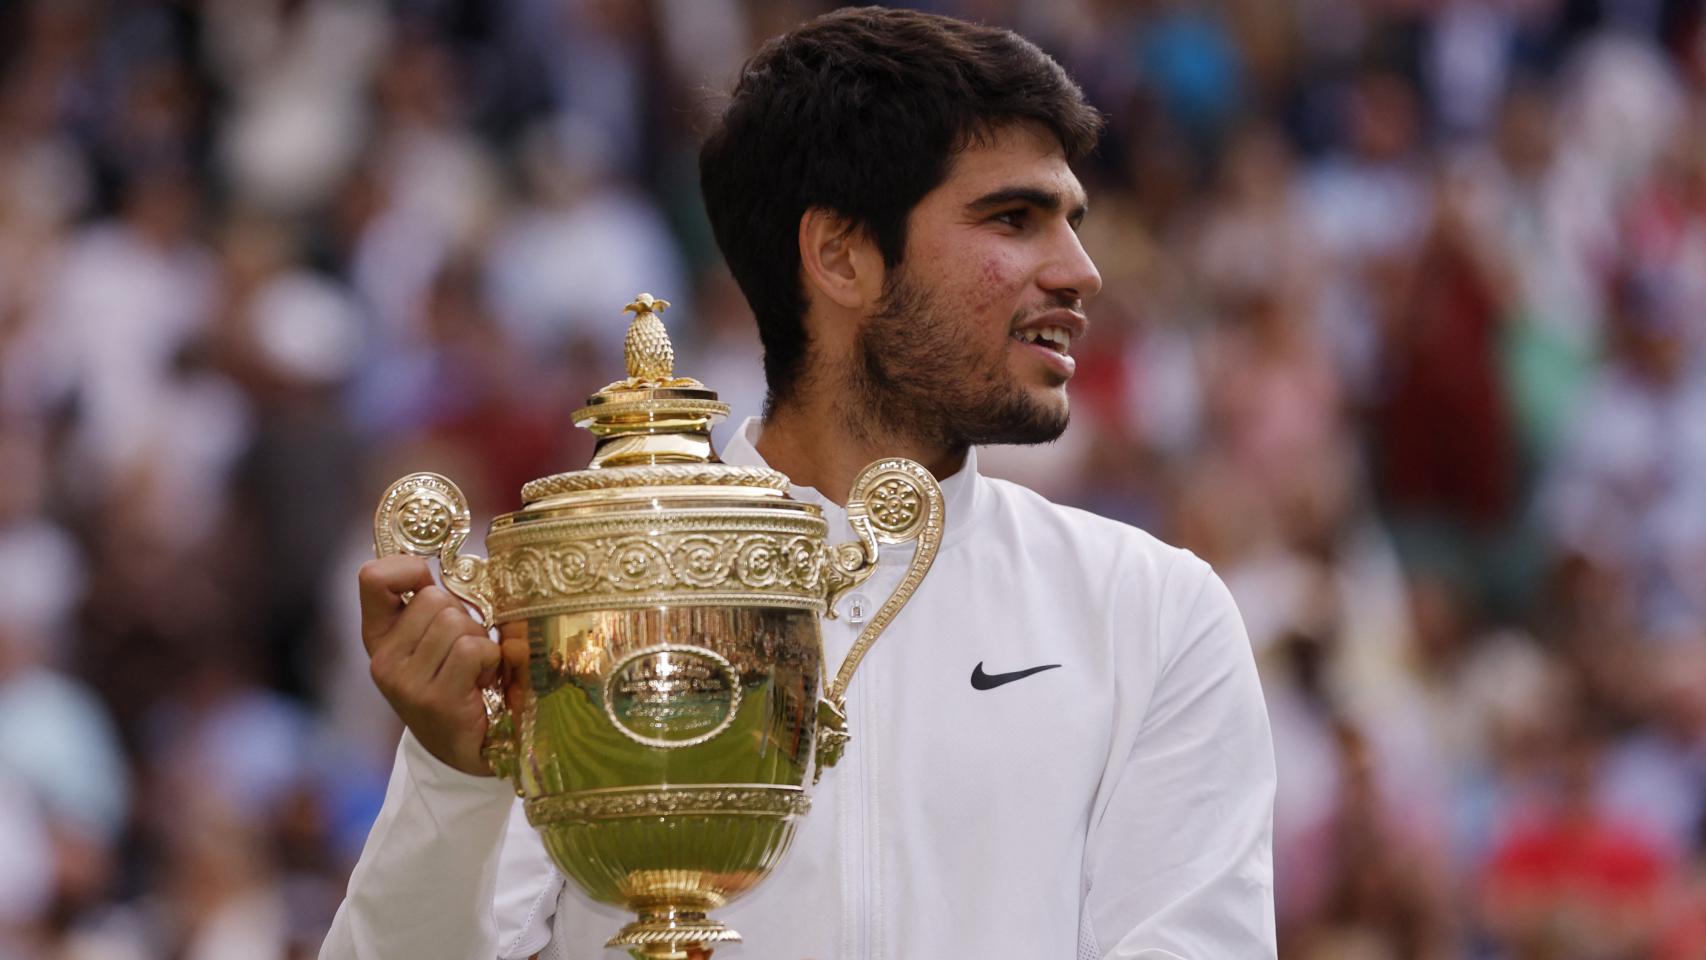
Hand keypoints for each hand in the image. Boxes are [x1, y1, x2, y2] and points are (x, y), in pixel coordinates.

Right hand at [358, 555, 500, 775]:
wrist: (466, 751)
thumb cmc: (458, 684)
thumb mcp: (435, 642)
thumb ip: (433, 606)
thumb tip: (458, 565)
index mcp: (378, 637)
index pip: (372, 578)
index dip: (408, 569)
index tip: (428, 585)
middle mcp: (383, 660)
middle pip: (434, 597)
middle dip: (463, 617)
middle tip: (466, 651)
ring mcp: (406, 682)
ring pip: (456, 622)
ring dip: (481, 641)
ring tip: (476, 669)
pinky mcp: (435, 699)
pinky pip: (472, 649)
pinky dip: (490, 660)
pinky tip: (483, 683)